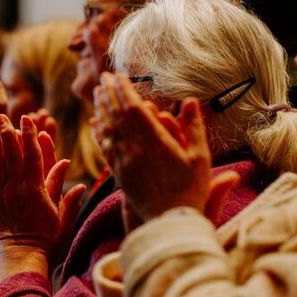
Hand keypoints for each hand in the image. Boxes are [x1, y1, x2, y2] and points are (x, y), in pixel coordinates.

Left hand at [0, 115, 84, 278]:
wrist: (24, 257)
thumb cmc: (48, 239)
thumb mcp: (62, 216)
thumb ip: (66, 193)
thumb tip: (74, 173)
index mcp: (37, 189)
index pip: (34, 156)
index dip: (30, 136)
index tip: (27, 119)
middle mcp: (18, 188)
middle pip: (13, 154)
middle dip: (8, 133)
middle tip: (2, 114)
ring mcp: (3, 194)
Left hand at [93, 72, 211, 220]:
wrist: (171, 222)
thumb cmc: (191, 190)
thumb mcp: (200, 158)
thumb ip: (194, 128)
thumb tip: (190, 100)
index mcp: (155, 142)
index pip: (134, 109)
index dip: (125, 90)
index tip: (118, 75)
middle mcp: (135, 150)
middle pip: (117, 115)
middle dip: (109, 93)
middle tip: (103, 77)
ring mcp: (125, 163)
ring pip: (108, 130)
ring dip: (101, 109)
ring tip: (97, 93)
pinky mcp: (119, 176)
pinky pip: (105, 149)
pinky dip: (99, 133)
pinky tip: (95, 123)